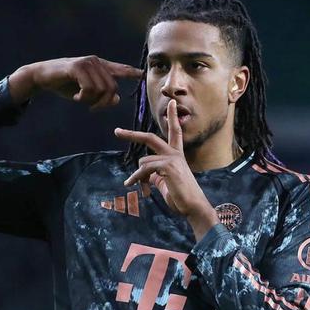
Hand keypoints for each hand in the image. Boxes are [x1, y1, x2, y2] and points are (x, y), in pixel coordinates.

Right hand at [32, 55, 143, 111]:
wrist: (42, 77)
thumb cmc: (65, 85)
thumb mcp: (85, 93)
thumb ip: (101, 96)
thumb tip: (117, 100)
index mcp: (100, 66)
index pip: (120, 69)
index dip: (131, 72)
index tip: (142, 74)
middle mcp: (96, 62)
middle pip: (113, 88)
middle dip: (104, 103)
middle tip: (92, 108)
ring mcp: (87, 63)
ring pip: (102, 89)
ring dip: (92, 101)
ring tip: (81, 100)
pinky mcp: (77, 67)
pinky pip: (90, 88)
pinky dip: (84, 97)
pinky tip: (77, 97)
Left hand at [114, 99, 209, 216]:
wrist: (192, 206)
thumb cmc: (181, 197)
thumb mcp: (165, 183)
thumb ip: (155, 175)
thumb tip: (144, 174)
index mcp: (176, 155)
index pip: (175, 131)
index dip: (173, 116)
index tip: (171, 102)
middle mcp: (175, 154)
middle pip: (151, 138)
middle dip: (132, 134)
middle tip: (116, 131)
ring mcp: (172, 159)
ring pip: (143, 162)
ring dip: (138, 177)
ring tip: (142, 190)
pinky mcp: (168, 167)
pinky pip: (144, 169)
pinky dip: (137, 179)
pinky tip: (136, 187)